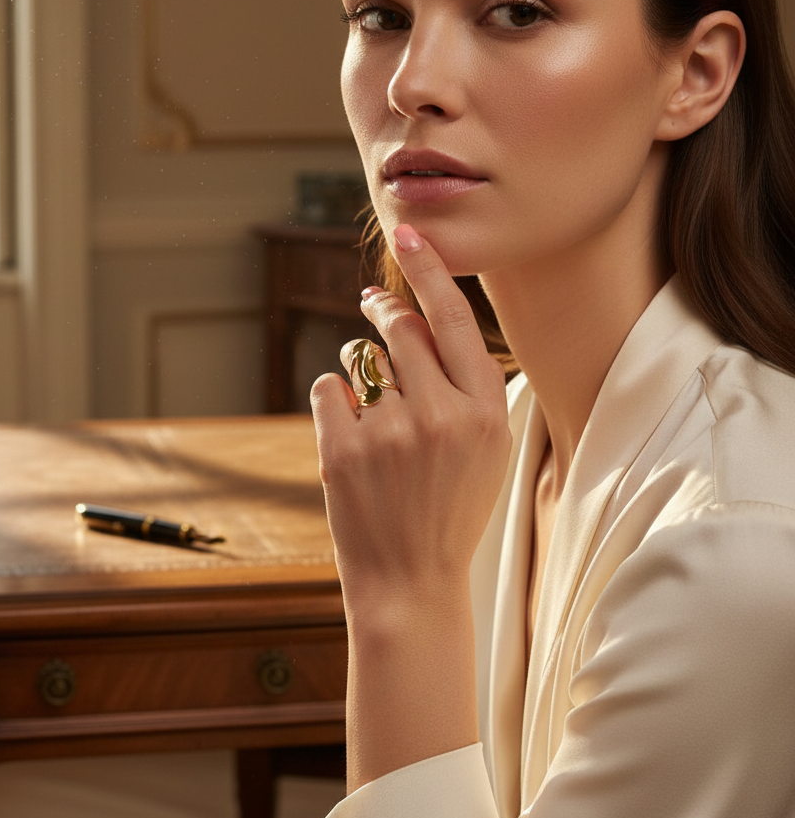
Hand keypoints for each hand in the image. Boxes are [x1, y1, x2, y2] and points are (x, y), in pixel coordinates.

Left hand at [311, 223, 510, 612]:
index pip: (455, 320)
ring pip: (362, 358)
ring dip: (362, 372)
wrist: (410, 581)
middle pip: (402, 328)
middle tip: (371, 302)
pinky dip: (335, 404)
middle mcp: (442, 415)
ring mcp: (390, 432)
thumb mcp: (485, 449)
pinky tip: (350, 439)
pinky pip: (329, 388)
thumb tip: (423, 319)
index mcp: (487, 412)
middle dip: (382, 310)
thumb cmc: (449, 509)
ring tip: (375, 416)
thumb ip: (465, 385)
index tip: (410, 235)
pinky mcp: (343, 449)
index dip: (429, 272)